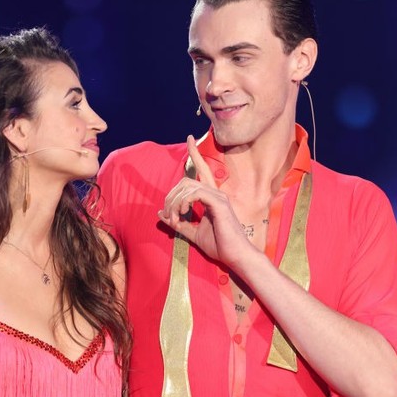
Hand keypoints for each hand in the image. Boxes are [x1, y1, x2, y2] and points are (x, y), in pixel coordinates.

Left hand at [157, 135, 256, 268]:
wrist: (236, 257)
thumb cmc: (219, 246)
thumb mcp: (192, 233)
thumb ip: (178, 222)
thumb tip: (160, 213)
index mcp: (211, 198)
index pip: (202, 170)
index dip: (195, 154)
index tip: (190, 138)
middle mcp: (216, 193)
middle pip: (186, 180)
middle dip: (171, 195)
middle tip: (168, 214)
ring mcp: (219, 197)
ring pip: (188, 186)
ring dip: (175, 202)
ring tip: (175, 219)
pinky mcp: (219, 203)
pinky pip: (196, 193)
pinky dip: (184, 202)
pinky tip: (182, 214)